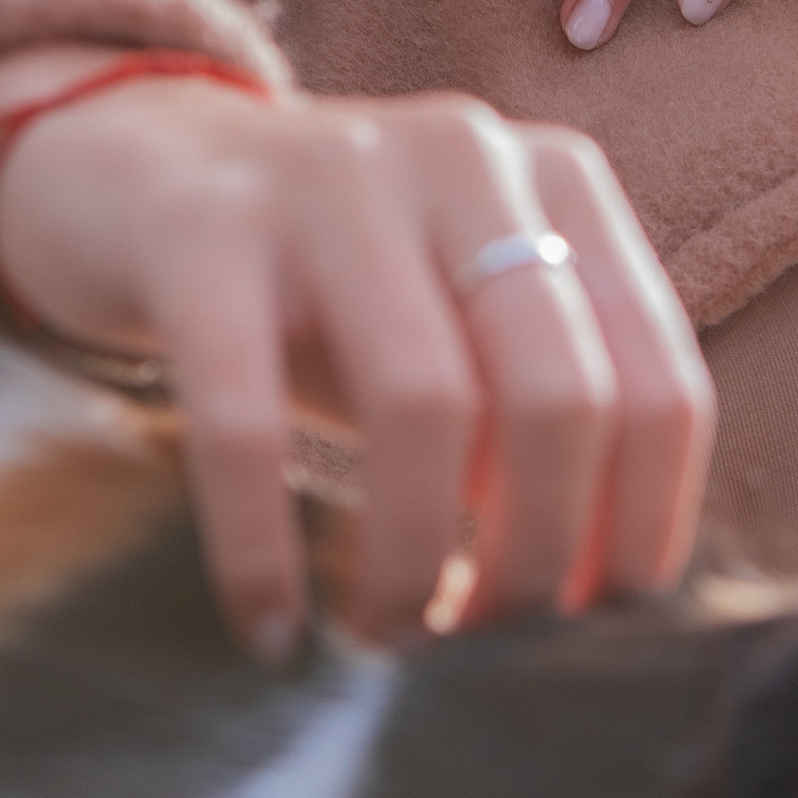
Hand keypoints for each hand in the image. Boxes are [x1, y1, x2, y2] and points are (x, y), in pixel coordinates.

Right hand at [0, 48, 716, 655]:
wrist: (134, 170)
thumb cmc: (335, 292)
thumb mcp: (462, 325)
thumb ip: (544, 420)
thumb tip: (598, 596)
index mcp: (562, 181)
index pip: (663, 381)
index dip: (643, 528)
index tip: (588, 620)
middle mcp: (463, 156)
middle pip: (559, 395)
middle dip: (534, 557)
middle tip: (478, 640)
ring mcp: (330, 177)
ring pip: (421, 404)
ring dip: (414, 560)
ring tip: (386, 633)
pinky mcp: (199, 227)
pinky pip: (244, 422)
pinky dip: (263, 551)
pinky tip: (271, 630)